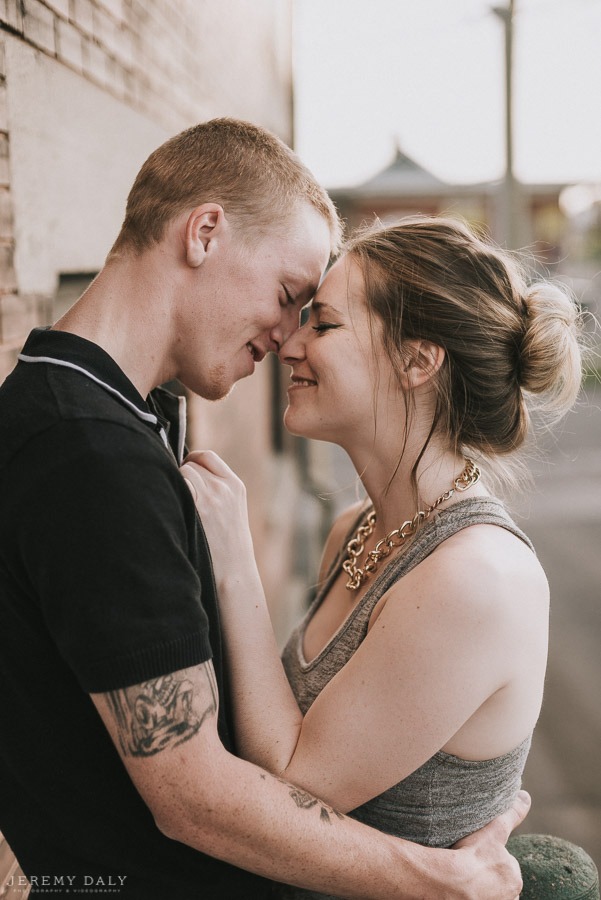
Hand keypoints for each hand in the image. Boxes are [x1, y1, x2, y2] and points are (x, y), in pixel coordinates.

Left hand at [180, 451, 255, 585]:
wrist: (234, 571)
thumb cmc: (228, 546)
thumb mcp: (233, 510)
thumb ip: (218, 490)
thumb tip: (187, 473)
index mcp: (235, 485)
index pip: (207, 457)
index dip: (192, 460)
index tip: (184, 471)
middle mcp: (224, 488)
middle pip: (191, 464)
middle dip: (181, 475)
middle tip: (177, 494)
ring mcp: (211, 497)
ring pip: (182, 472)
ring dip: (175, 484)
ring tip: (174, 503)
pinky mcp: (198, 509)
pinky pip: (178, 485)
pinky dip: (170, 492)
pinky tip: (170, 507)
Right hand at [450, 790, 529, 899]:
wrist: (450, 881)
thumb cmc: (473, 854)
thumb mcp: (494, 829)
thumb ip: (512, 814)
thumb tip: (526, 796)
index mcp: (514, 877)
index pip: (505, 866)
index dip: (490, 858)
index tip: (476, 853)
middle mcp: (510, 896)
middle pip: (499, 882)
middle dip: (488, 875)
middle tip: (469, 864)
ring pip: (490, 893)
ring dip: (482, 887)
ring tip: (464, 876)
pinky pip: (479, 898)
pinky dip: (473, 895)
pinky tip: (463, 889)